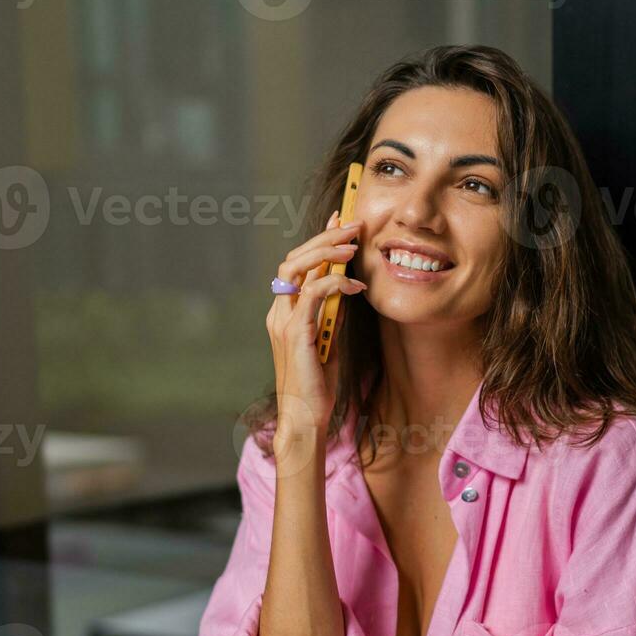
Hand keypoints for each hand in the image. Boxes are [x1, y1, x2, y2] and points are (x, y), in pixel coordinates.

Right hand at [267, 210, 367, 443]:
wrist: (307, 417)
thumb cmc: (318, 384)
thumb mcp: (330, 340)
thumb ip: (333, 313)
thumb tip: (346, 287)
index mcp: (285, 311)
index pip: (298, 264)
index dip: (319, 239)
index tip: (341, 219)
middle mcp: (279, 311)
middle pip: (295, 258)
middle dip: (325, 236)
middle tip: (354, 224)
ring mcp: (284, 321)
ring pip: (297, 269)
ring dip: (327, 252)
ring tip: (354, 245)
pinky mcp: (295, 332)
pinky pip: (312, 295)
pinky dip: (334, 283)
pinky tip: (355, 285)